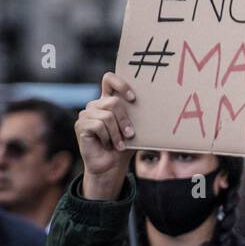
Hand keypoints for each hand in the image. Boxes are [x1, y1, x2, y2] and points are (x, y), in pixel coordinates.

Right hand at [76, 73, 135, 200]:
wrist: (111, 166)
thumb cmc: (125, 146)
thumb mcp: (136, 129)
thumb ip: (140, 117)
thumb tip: (163, 108)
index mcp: (108, 101)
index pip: (109, 79)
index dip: (121, 84)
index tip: (133, 98)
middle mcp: (96, 105)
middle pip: (113, 102)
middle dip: (125, 120)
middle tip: (130, 134)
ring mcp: (86, 114)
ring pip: (107, 116)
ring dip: (117, 133)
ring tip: (120, 143)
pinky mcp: (80, 125)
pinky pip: (98, 125)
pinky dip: (108, 137)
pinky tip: (109, 145)